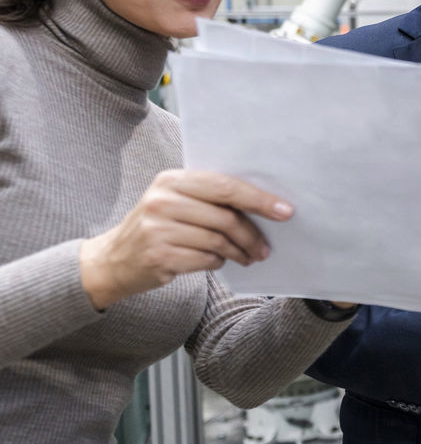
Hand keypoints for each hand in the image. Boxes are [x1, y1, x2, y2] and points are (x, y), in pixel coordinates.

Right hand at [79, 170, 292, 309]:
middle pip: (225, 216)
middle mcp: (162, 201)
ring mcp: (157, 229)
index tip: (285, 211)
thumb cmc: (157, 227)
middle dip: (253, 233)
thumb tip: (263, 206)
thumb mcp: (175, 202)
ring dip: (240, 252)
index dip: (258, 199)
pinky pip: (206, 259)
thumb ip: (209, 198)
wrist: (113, 260)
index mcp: (171, 180)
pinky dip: (219, 262)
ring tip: (249, 257)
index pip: (224, 186)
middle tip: (267, 247)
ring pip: (218, 241)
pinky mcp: (159, 256)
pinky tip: (221, 261)